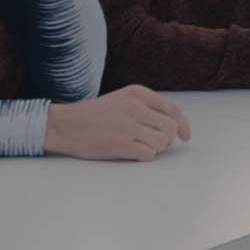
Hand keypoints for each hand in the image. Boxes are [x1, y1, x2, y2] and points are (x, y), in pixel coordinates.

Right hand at [44, 85, 190, 160]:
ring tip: (140, 146)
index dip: (183, 124)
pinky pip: (149, 155)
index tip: (185, 136)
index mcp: (137, 93)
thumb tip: (172, 123)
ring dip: (155, 148)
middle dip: (166, 139)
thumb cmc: (93, 115)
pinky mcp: (121, 144)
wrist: (65, 125)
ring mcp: (129, 126)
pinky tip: (132, 152)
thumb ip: (145, 106)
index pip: (172, 109)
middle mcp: (136, 107)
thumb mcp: (121, 99)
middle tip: (155, 143)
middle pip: (170, 128)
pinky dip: (145, 156)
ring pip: (162, 143)